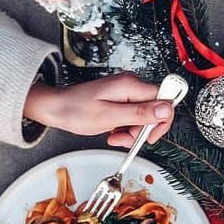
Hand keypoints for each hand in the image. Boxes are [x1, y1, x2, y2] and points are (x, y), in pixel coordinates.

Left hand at [23, 72, 175, 146]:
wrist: (56, 108)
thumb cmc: (76, 110)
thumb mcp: (108, 116)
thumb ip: (139, 113)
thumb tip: (166, 110)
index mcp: (131, 85)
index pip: (164, 99)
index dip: (161, 121)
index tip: (148, 136)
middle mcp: (132, 85)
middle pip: (155, 109)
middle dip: (142, 129)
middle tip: (124, 139)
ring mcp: (126, 92)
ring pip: (145, 116)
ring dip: (132, 131)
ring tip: (114, 136)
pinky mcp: (121, 99)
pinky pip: (134, 116)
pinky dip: (126, 128)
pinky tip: (113, 131)